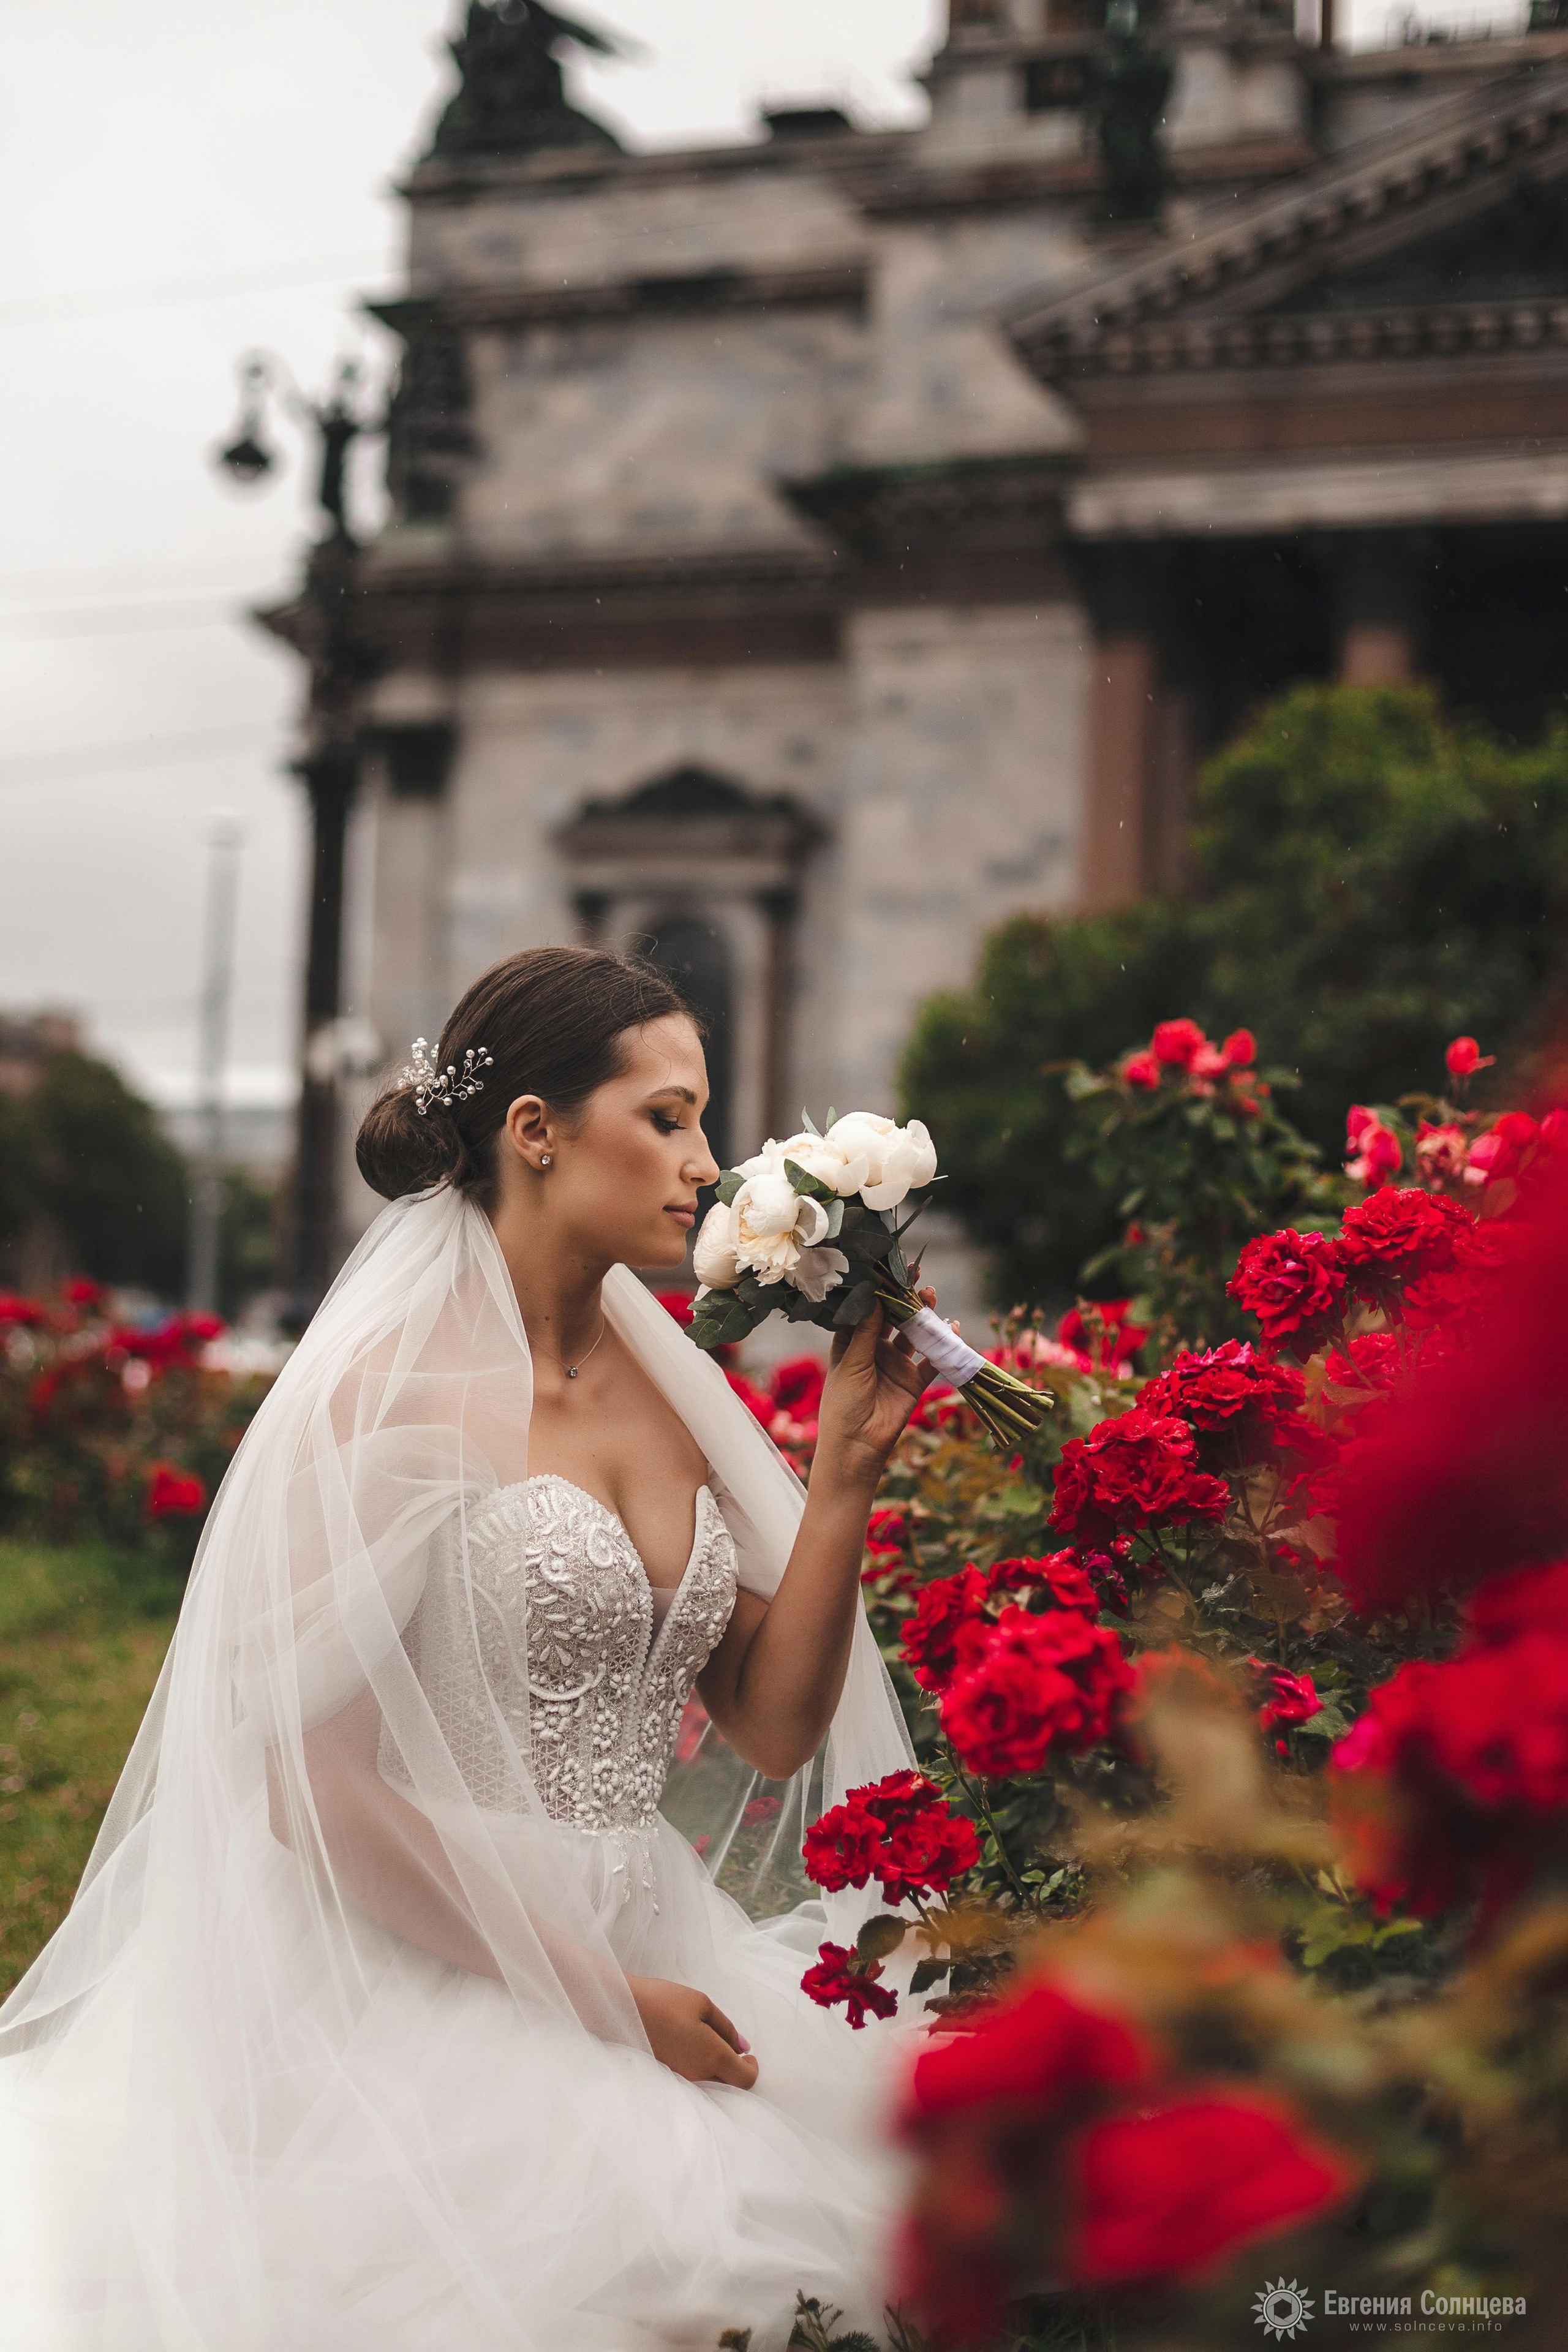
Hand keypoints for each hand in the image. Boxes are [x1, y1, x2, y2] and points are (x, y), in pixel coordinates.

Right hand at [629, 1973, 757, 2088]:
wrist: (624, 2009)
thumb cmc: (666, 2002)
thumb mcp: (702, 2004)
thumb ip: (726, 2028)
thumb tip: (743, 2047)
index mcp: (712, 2056)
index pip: (746, 2079)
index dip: (752, 2067)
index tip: (746, 2051)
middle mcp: (699, 2075)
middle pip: (730, 2085)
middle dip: (736, 2068)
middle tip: (728, 2043)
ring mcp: (683, 2078)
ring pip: (712, 2082)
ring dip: (718, 2067)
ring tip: (706, 2038)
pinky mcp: (669, 2074)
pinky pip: (694, 2077)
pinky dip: (701, 2066)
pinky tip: (690, 2044)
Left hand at [815, 1291, 938, 1489]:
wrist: (857, 1447)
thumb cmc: (842, 1404)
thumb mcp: (851, 1364)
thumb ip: (865, 1332)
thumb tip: (873, 1296)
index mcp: (851, 1343)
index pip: (865, 1310)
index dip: (876, 1291)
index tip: (887, 1269)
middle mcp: (874, 1350)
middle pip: (892, 1318)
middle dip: (904, 1298)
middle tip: (915, 1276)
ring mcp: (896, 1365)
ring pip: (914, 1334)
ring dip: (923, 1316)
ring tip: (931, 1295)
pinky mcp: (914, 1382)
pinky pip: (932, 1360)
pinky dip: (944, 1345)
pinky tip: (952, 1329)